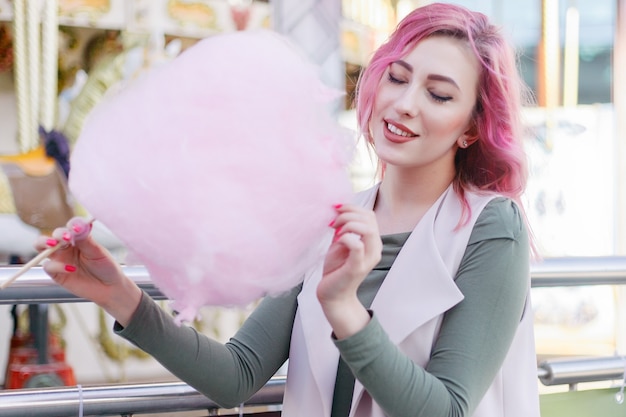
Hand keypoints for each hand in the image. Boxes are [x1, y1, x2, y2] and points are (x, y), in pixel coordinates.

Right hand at [34, 219, 141, 326]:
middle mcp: (66, 248)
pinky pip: (48, 267)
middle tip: (64, 238)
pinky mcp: (56, 274)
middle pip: (52, 236)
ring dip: (45, 244)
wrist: (109, 288)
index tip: (76, 228)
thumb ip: (85, 240)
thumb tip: (77, 226)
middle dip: (55, 235)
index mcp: (77, 239)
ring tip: (54, 245)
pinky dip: (57, 266)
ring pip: (42, 249)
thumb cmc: (106, 267)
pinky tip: (71, 269)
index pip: (68, 228)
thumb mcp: (98, 252)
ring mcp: (60, 260)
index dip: (70, 226)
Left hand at [317, 204, 381, 338]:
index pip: (369, 215)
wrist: (333, 295)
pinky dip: (345, 237)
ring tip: (335, 230)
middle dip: (349, 213)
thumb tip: (338, 209)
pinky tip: (337, 240)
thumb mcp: (340, 244)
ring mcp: (367, 259)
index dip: (353, 207)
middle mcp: (374, 249)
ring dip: (348, 223)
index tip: (336, 210)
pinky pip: (356, 245)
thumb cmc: (336, 269)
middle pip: (369, 219)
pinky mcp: (357, 267)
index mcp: (372, 242)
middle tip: (334, 222)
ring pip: (367, 229)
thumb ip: (343, 228)